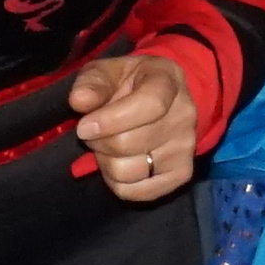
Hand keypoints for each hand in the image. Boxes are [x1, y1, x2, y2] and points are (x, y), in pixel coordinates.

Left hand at [67, 51, 201, 201]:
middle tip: (93, 133)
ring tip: (107, 147)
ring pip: (129, 171)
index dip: (110, 120)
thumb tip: (79, 100)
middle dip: (99, 141)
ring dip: (106, 162)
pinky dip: (117, 182)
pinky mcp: (181, 174)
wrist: (160, 99)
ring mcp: (185, 147)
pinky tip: (118, 163)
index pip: (149, 105)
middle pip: (129, 143)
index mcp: (168, 81)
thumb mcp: (106, 72)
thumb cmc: (128, 84)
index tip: (84, 126)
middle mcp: (184, 115)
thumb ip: (92, 83)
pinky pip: (137, 192)